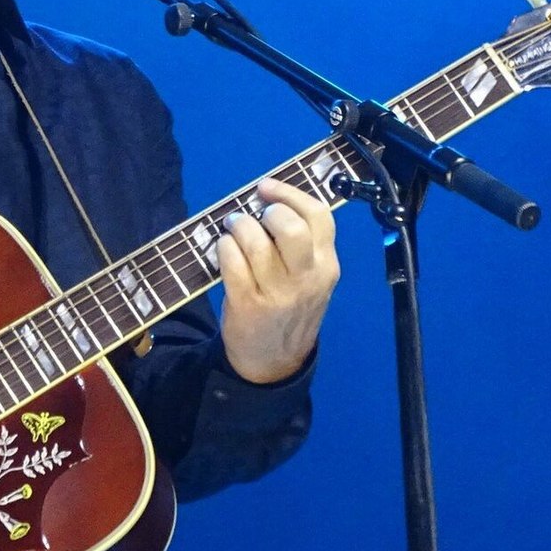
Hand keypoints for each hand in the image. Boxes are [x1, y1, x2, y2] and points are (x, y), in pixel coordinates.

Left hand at [217, 176, 339, 382]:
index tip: (266, 187)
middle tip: (252, 217)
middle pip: (290, 227)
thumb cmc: (289, 310)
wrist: (274, 363)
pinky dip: (223, 247)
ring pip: (255, 242)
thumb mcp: (311, 280)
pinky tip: (223, 249)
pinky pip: (232, 261)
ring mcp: (278, 293)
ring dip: (237, 227)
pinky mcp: (249, 304)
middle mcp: (307, 278)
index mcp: (326, 266)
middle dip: (266, 212)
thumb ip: (303, 247)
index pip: (319, 217)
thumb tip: (268, 201)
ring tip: (232, 229)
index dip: (290, 194)